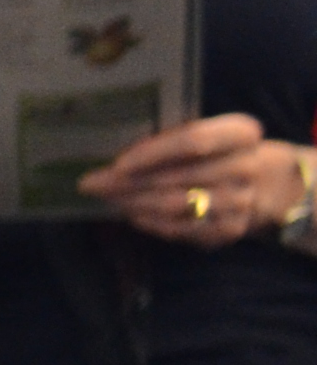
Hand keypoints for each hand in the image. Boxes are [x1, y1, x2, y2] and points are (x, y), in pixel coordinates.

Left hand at [81, 115, 301, 248]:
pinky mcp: (227, 231)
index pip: (192, 141)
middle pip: (175, 177)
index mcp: (242, 134)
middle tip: (92, 183)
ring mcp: (239, 202)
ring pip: (174, 205)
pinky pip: (179, 229)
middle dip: (127, 182)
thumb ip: (176, 139)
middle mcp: (245, 167)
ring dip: (132, 203)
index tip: (117, 163)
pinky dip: (149, 222)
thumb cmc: (225, 154)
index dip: (152, 153)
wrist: (272, 186)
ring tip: (106, 198)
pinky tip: (131, 214)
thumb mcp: (215, 134)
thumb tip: (117, 151)